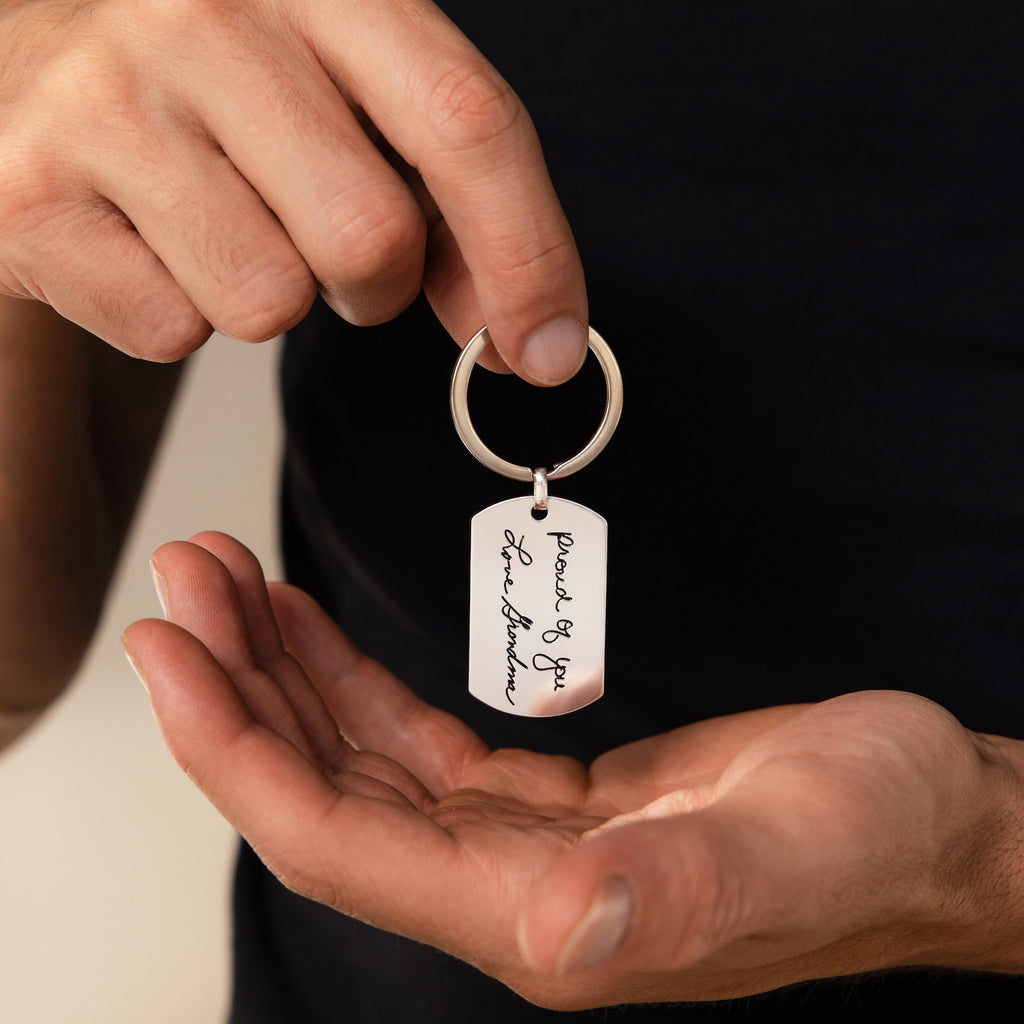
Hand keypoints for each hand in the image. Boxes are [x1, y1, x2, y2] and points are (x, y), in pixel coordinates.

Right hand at [0, 0, 585, 379]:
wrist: (25, 77)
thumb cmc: (213, 96)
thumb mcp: (344, 107)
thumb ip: (446, 209)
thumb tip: (526, 335)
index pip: (466, 122)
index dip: (528, 253)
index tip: (550, 349)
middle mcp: (204, 13)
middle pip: (372, 240)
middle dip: (372, 285)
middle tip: (322, 244)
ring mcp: (105, 99)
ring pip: (271, 301)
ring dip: (274, 297)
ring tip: (218, 225)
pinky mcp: (34, 193)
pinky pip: (174, 330)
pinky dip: (179, 313)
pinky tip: (144, 240)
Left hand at [123, 532, 1023, 1009]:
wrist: (923, 815)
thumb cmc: (876, 834)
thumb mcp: (798, 848)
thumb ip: (679, 892)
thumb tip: (563, 929)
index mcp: (538, 919)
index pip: (333, 837)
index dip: (235, 749)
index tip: (172, 651)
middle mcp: (503, 890)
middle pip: (317, 793)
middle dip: (233, 688)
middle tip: (183, 583)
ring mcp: (513, 841)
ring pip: (350, 759)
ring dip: (278, 671)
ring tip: (223, 585)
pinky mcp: (538, 792)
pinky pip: (405, 736)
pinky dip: (344, 676)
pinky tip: (305, 630)